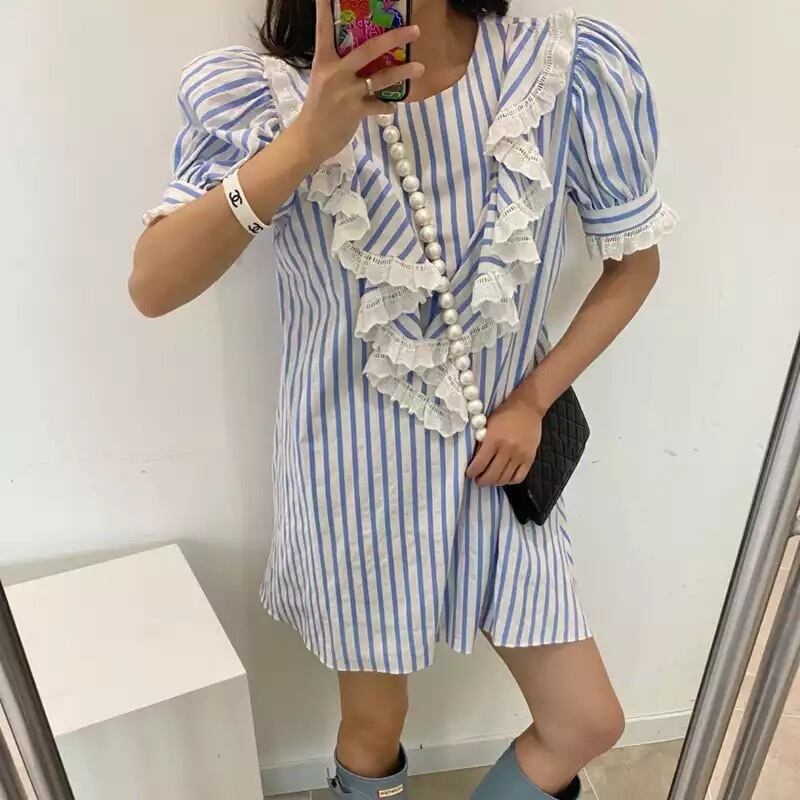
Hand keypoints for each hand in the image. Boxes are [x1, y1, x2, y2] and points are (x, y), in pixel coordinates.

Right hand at [291, 0, 423, 165]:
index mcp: (324, 61)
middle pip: (368, 49)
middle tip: (414, 30)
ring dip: (402, 72)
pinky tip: (392, 106)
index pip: (324, 30)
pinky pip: (379, 105)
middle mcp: (336, 72)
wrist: (310, 139)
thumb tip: (365, 58)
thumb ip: (340, 67)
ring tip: (419, 67)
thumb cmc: (318, 109)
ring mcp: (346, 92)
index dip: (324, 9)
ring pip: (380, 78)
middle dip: (393, 38)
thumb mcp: (323, 81)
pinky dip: (388, 106)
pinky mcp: (355, 111)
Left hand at [465, 394, 542, 486]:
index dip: (472, 472)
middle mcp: (507, 449)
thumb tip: (474, 461)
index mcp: (494, 440)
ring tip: (489, 479)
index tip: (469, 473)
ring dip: (494, 482)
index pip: (479, 464)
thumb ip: (481, 443)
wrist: (528, 407)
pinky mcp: (530, 459)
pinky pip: (518, 478)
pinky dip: (509, 481)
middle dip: (481, 480)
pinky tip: (503, 477)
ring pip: (504, 479)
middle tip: (477, 480)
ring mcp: (520, 455)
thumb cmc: (504, 414)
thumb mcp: (487, 425)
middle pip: (491, 475)